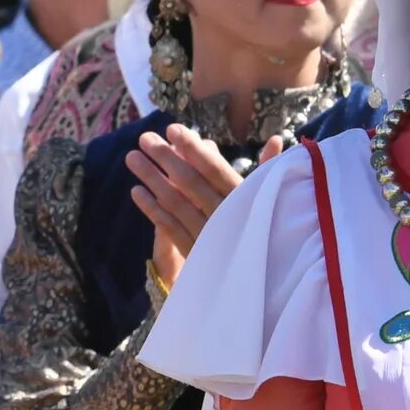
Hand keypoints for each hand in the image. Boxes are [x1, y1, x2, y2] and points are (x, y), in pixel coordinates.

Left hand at [126, 128, 276, 259]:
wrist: (266, 280)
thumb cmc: (269, 230)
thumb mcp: (272, 200)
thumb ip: (268, 169)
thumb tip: (277, 138)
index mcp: (246, 200)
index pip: (215, 169)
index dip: (193, 149)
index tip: (173, 129)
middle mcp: (226, 217)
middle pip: (189, 182)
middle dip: (165, 158)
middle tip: (144, 138)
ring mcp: (208, 236)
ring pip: (175, 203)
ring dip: (151, 179)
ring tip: (132, 158)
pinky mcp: (195, 253)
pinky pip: (170, 228)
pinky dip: (152, 210)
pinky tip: (136, 192)